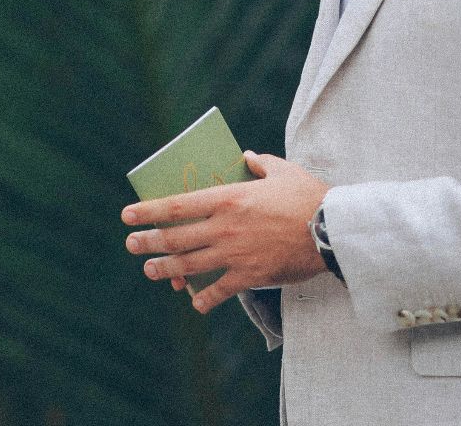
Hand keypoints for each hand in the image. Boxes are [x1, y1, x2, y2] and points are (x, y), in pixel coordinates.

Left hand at [122, 152, 328, 312]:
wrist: (332, 230)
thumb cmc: (308, 196)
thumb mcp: (282, 170)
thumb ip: (260, 163)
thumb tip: (247, 157)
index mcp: (227, 198)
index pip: (176, 206)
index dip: (148, 211)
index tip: (128, 215)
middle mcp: (224, 227)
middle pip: (175, 238)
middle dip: (147, 243)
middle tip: (132, 245)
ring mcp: (235, 254)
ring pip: (189, 265)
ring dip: (165, 270)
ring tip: (151, 271)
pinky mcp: (250, 275)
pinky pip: (219, 291)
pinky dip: (204, 298)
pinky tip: (195, 302)